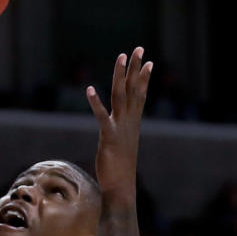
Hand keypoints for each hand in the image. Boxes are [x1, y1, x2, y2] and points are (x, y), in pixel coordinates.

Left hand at [86, 47, 152, 196]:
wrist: (121, 187)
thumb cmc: (120, 169)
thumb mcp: (121, 145)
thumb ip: (120, 133)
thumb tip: (118, 128)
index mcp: (132, 123)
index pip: (140, 95)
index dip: (143, 77)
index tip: (148, 61)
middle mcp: (129, 122)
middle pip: (133, 89)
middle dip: (135, 68)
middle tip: (139, 48)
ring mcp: (120, 128)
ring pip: (120, 96)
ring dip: (120, 76)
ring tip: (121, 57)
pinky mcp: (109, 137)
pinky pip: (102, 116)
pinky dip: (95, 102)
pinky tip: (89, 89)